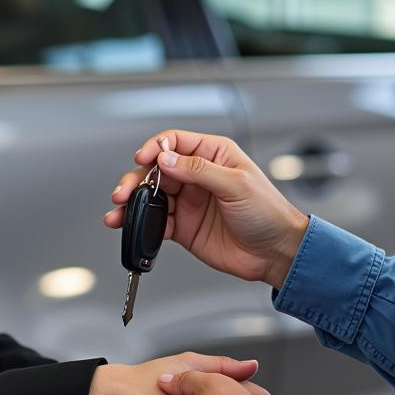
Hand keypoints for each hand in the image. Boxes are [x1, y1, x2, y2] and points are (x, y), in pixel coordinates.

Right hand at [105, 130, 309, 288]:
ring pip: (151, 195)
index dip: (155, 147)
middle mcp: (198, 175)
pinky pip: (155, 221)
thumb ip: (199, 170)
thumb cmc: (268, 213)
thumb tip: (166, 158)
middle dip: (136, 178)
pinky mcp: (183, 226)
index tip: (142, 158)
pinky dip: (139, 223)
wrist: (276, 253)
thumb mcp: (236, 184)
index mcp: (213, 155)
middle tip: (124, 191)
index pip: (175, 142)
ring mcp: (189, 201)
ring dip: (132, 201)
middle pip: (156, 169)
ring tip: (118, 209)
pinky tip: (128, 225)